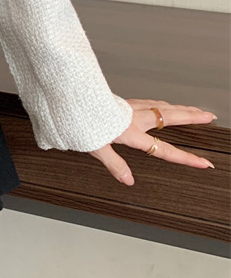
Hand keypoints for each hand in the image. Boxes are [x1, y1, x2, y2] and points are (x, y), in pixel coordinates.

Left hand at [88, 98, 216, 184]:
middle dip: (191, 117)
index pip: (163, 149)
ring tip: (191, 109)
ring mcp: (127, 106)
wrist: (68, 96)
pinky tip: (158, 103)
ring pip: (159, 105)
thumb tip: (128, 180)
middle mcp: (132, 116)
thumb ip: (114, 164)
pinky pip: (146, 100)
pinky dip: (158, 102)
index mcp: (129, 132)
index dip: (186, 158)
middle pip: (168, 117)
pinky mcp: (120, 100)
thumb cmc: (78, 120)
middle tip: (209, 116)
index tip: (204, 162)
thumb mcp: (95, 147)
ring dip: (178, 107)